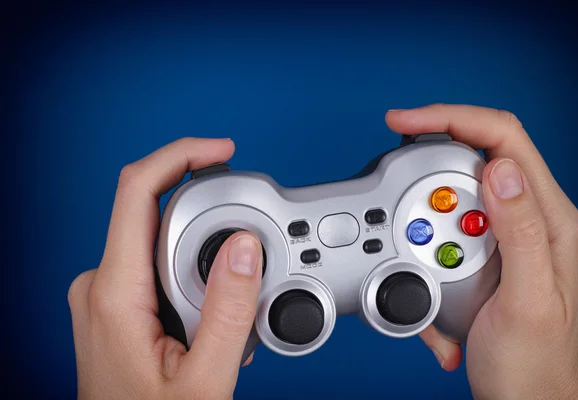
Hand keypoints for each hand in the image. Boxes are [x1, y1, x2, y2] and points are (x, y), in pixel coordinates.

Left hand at [68, 138, 263, 399]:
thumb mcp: (206, 378)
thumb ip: (231, 309)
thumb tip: (244, 245)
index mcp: (115, 292)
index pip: (137, 190)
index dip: (181, 156)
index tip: (220, 150)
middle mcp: (101, 284)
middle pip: (160, 217)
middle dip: (212, 230)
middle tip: (246, 274)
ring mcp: (106, 295)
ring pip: (164, 246)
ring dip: (205, 265)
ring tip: (223, 325)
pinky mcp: (116, 304)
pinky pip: (158, 268)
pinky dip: (193, 280)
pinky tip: (208, 325)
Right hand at [386, 105, 577, 398]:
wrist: (524, 397)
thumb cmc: (534, 360)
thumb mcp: (527, 299)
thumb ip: (520, 231)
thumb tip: (500, 168)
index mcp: (547, 217)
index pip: (503, 138)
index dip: (451, 118)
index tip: (404, 120)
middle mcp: (524, 217)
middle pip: (468, 159)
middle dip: (424, 179)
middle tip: (400, 208)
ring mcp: (499, 235)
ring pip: (444, 200)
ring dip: (419, 228)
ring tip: (422, 271)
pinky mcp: (477, 253)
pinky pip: (437, 235)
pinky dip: (420, 256)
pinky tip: (429, 291)